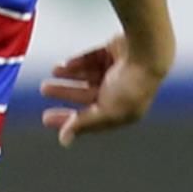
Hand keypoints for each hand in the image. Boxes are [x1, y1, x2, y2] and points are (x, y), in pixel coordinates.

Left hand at [39, 35, 165, 147]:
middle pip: (87, 95)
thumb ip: (84, 124)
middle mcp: (121, 91)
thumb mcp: (106, 111)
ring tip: (53, 73)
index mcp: (122, 110)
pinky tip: (64, 64)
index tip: (47, 118)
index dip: (68, 120)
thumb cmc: (133, 85)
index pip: (90, 119)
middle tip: (45, 90)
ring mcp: (119, 70)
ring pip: (87, 75)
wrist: (147, 51)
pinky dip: (78, 62)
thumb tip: (64, 139)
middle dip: (65, 92)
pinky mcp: (115, 52)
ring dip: (69, 75)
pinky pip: (92, 58)